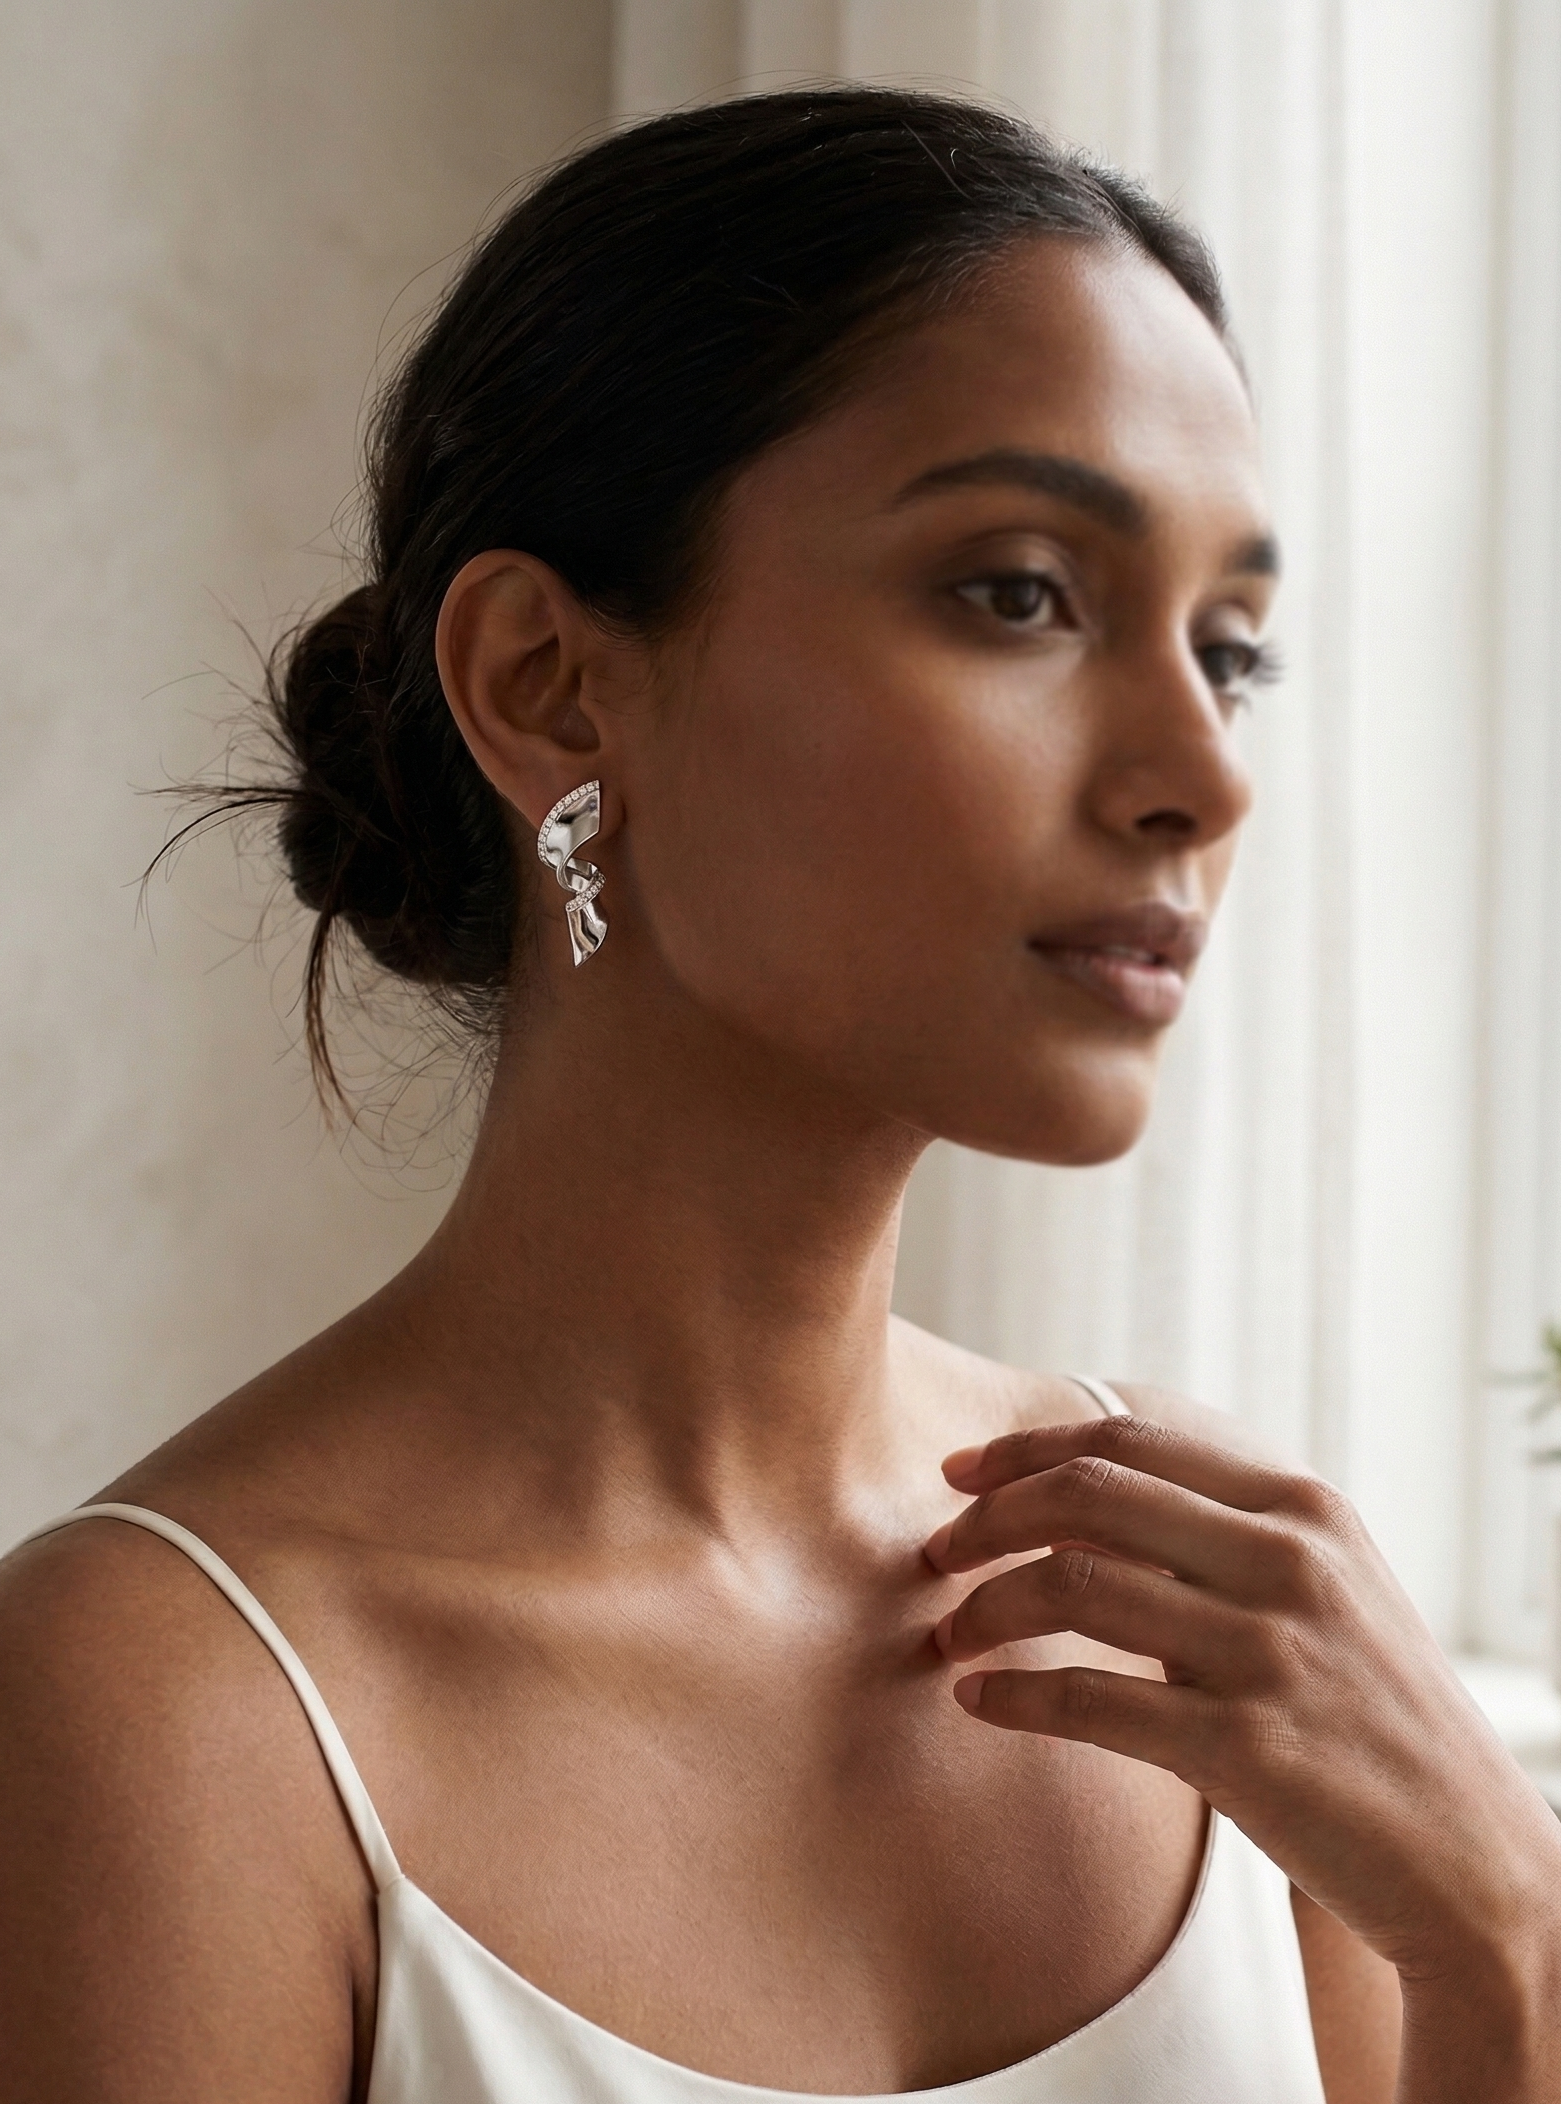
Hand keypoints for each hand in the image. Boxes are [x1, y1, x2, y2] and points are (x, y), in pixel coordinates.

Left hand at [924, 1413, 1560, 2087]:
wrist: (1473, 1861)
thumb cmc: (1374, 1719)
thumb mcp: (1327, 1589)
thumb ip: (1224, 1536)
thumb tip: (1084, 1500)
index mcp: (1301, 1507)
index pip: (1127, 1441)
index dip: (1025, 1450)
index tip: (958, 1474)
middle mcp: (1288, 1561)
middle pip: (1087, 1495)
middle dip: (987, 1518)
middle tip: (936, 1554)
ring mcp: (1269, 1652)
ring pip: (1072, 1586)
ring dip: (984, 1607)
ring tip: (947, 1634)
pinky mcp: (1246, 1748)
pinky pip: (1088, 1702)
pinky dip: (1013, 1697)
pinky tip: (978, 1700)